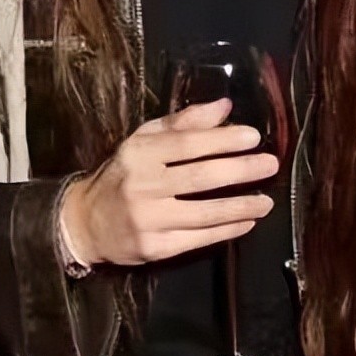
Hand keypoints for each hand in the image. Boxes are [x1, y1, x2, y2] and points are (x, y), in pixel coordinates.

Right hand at [60, 99, 277, 267]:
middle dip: (240, 170)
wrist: (85, 223)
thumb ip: (184, 122)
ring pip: (203, 213)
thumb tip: (224, 106)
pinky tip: (246, 222)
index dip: (223, 140)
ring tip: (267, 201)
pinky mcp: (153, 248)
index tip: (253, 136)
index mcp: (140, 153)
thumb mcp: (145, 139)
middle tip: (270, 164)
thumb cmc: (123, 174)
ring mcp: (147, 220)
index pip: (188, 144)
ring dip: (240, 206)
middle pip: (200, 178)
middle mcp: (142, 185)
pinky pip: (197, 239)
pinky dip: (226, 231)